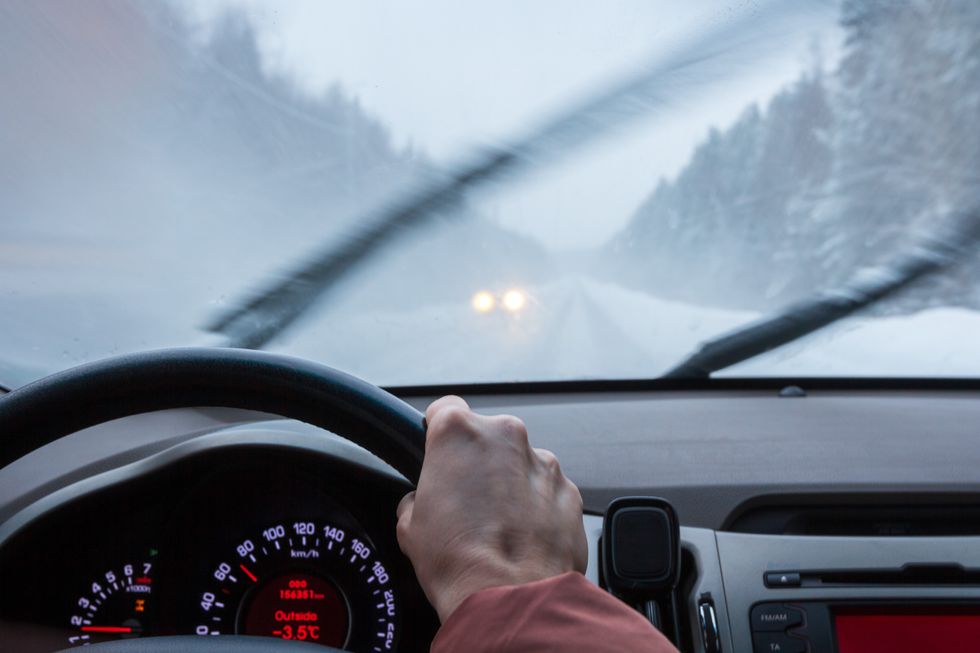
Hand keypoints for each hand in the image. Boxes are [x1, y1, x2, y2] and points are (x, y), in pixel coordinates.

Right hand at [395, 395, 587, 621]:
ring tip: (495, 527)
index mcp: (459, 433)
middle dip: (476, 463)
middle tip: (464, 503)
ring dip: (508, 485)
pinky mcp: (569, 490)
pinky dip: (535, 506)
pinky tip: (520, 538)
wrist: (511, 599)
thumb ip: (417, 496)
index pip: (444, 409)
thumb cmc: (459, 562)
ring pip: (519, 462)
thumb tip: (421, 503)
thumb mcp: (409, 525)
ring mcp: (542, 461)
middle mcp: (505, 436)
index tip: (437, 450)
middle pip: (486, 437)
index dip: (437, 432)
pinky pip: (545, 489)